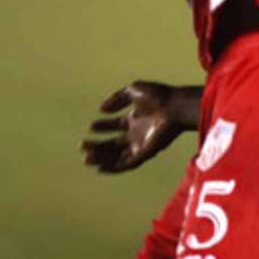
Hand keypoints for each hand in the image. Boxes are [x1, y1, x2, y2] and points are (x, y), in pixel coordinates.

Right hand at [80, 81, 199, 172]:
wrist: (175, 107)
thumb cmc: (158, 96)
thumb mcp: (134, 90)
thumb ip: (117, 98)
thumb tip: (101, 109)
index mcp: (136, 118)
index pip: (115, 126)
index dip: (103, 127)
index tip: (91, 126)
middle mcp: (138, 133)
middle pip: (114, 144)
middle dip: (97, 145)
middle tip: (82, 145)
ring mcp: (142, 144)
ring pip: (117, 156)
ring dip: (102, 158)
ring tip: (86, 157)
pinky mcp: (146, 153)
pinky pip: (127, 164)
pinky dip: (113, 167)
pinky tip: (99, 168)